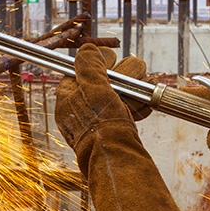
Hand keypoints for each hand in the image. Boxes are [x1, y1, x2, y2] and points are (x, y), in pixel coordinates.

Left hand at [55, 45, 184, 210]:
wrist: (118, 161)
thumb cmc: (101, 128)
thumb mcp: (92, 90)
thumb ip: (89, 66)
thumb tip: (87, 49)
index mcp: (70, 95)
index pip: (86, 66)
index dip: (101, 64)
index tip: (110, 66)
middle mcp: (85, 104)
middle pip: (111, 74)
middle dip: (124, 79)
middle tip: (123, 89)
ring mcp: (104, 114)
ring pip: (126, 86)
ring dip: (134, 92)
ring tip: (131, 104)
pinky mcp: (121, 123)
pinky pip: (134, 103)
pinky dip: (139, 106)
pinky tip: (138, 112)